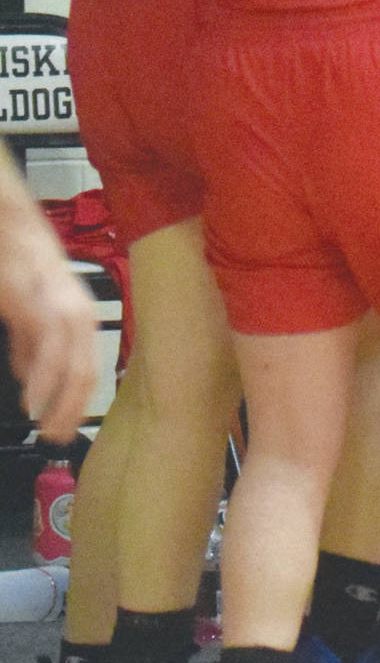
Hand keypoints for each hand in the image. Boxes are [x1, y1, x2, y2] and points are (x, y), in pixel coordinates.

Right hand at [2, 260, 96, 444]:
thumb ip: (30, 345)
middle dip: (72, 409)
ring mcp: (59, 307)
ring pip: (72, 362)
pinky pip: (46, 345)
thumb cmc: (17, 264)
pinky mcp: (35, 302)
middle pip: (86, 370)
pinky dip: (42, 377)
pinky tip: (33, 400)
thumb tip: (32, 381)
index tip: (65, 430)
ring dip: (61, 401)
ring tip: (47, 427)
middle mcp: (78, 313)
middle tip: (57, 438)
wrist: (8, 224)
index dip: (78, 403)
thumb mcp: (28, 310)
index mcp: (79, 316)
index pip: (89, 367)